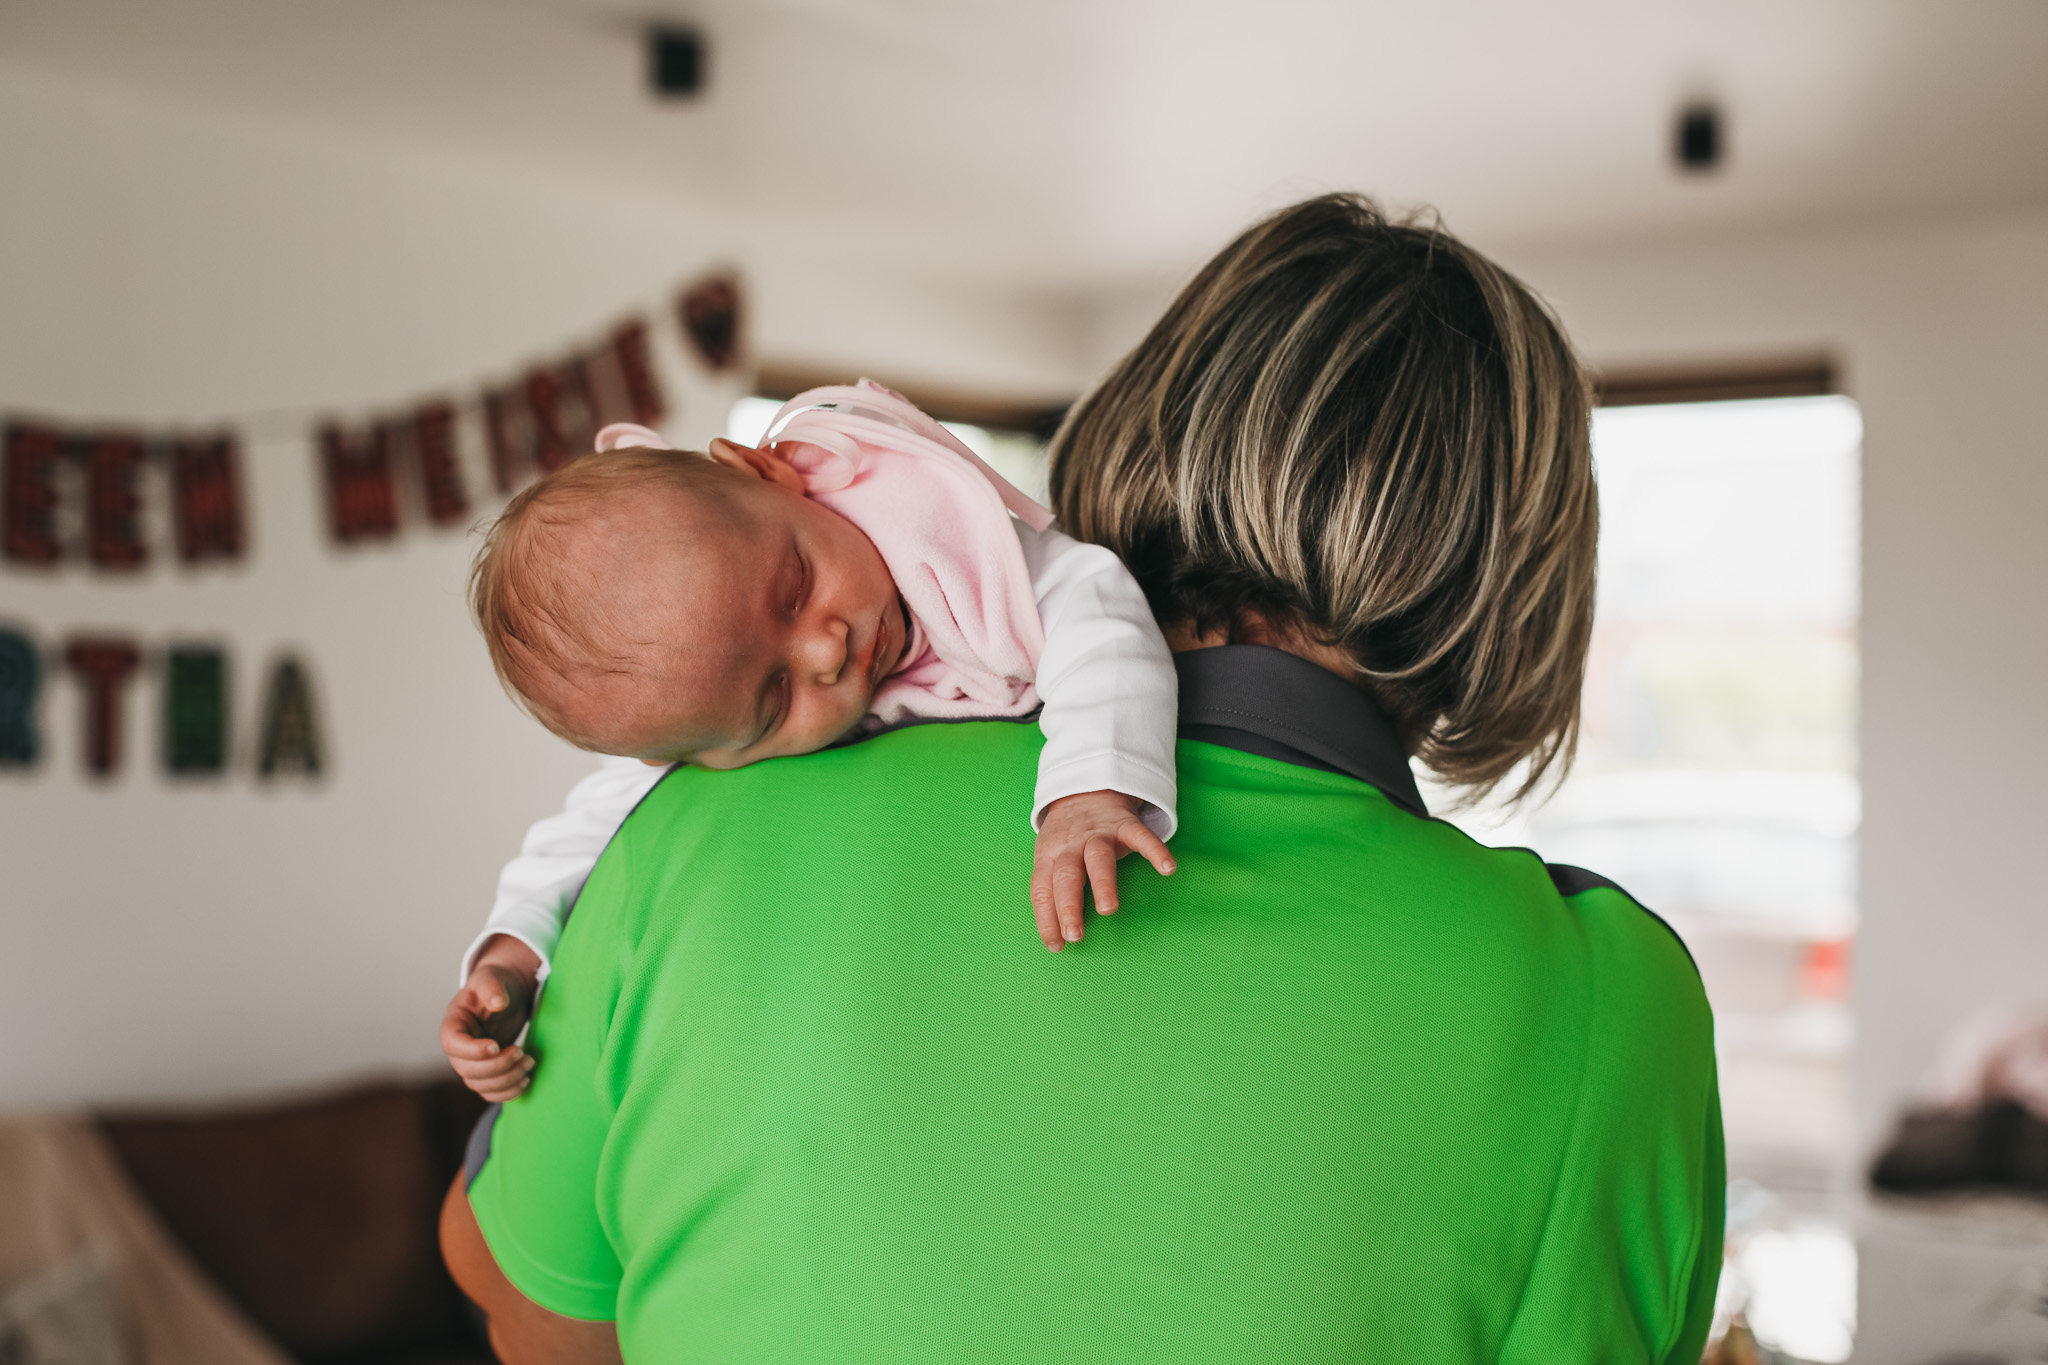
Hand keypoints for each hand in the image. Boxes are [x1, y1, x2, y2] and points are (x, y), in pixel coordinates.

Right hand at [440, 935, 542, 1101]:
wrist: (506, 994)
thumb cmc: (496, 984)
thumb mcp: (491, 977)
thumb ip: (491, 988)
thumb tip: (498, 1003)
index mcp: (453, 1024)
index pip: (452, 1044)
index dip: (472, 1050)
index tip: (496, 1046)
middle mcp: (458, 1047)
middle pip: (467, 1070)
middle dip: (496, 1066)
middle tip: (521, 1052)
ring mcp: (471, 1062)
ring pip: (479, 1085)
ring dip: (506, 1080)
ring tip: (529, 1062)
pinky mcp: (486, 1072)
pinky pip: (490, 1092)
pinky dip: (507, 1093)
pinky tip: (526, 1080)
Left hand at [1030, 790, 1175, 951]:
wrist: (1085, 787)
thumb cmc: (1067, 836)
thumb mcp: (1050, 856)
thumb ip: (1053, 888)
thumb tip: (1055, 937)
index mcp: (1050, 855)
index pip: (1042, 889)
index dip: (1046, 918)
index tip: (1056, 945)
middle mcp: (1072, 845)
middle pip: (1067, 875)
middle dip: (1068, 906)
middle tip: (1075, 935)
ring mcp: (1098, 833)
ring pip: (1098, 857)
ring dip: (1102, 883)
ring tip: (1109, 910)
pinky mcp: (1124, 823)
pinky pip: (1140, 836)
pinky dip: (1154, 851)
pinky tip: (1167, 868)